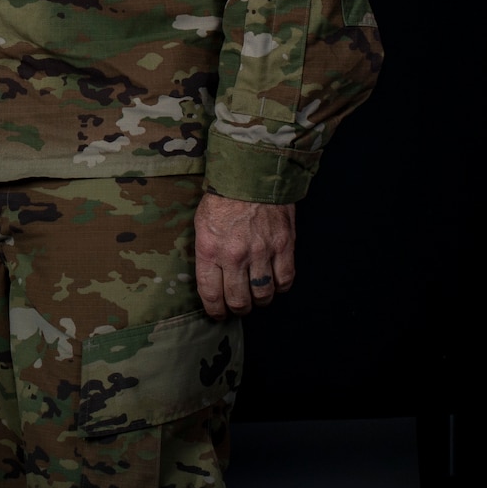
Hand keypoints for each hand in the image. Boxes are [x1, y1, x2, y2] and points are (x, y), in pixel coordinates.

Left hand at [193, 193, 296, 318]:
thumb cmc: (222, 198)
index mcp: (210, 249)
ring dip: (259, 300)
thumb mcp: (201, 224)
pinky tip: (273, 282)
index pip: (211, 295)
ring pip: (263, 295)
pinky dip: (279, 286)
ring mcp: (262, 252)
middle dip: (237, 309)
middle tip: (238, 306)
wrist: (251, 173)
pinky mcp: (284, 246)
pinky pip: (285, 281)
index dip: (215, 311)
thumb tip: (211, 281)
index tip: (218, 314)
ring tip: (256, 294)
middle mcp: (235, 255)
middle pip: (239, 301)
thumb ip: (206, 254)